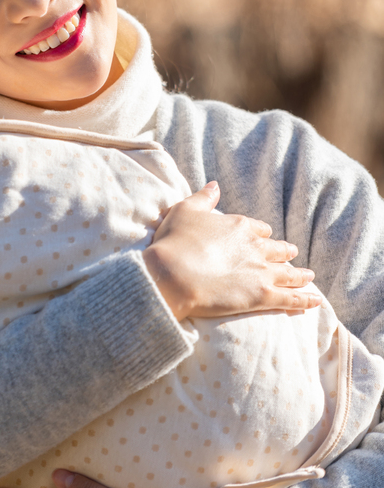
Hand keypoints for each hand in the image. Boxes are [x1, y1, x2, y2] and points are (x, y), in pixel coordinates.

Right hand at [143, 181, 320, 320]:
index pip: (259, 229)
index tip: (264, 237)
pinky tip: (315, 302)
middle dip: (286, 252)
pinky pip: (291, 298)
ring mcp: (262, 272)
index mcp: (240, 226)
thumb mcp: (185, 210)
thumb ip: (203, 198)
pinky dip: (305, 300)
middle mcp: (256, 247)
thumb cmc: (175, 241)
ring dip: (300, 275)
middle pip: (278, 250)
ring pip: (289, 273)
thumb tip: (215, 185)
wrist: (172, 274)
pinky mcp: (263, 296)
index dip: (262, 234)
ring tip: (309, 277)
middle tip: (292, 255)